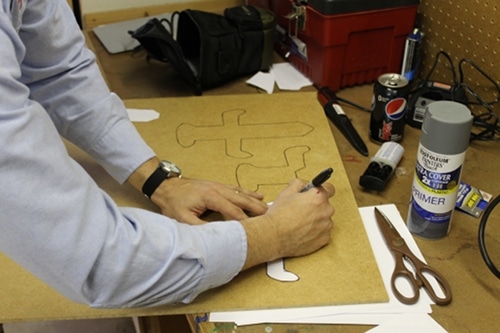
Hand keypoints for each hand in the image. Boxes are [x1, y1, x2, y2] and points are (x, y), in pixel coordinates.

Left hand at [151, 177, 267, 224]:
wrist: (166, 186)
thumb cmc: (173, 203)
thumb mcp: (183, 219)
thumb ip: (199, 227)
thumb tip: (215, 236)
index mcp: (211, 197)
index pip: (233, 211)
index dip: (245, 221)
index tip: (256, 229)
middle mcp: (218, 189)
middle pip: (241, 200)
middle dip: (256, 209)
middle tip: (270, 216)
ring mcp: (218, 186)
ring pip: (241, 193)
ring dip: (254, 201)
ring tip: (268, 207)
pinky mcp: (217, 185)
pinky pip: (236, 188)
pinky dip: (248, 192)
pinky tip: (257, 195)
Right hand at [240, 178, 334, 269]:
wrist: (274, 236)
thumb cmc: (279, 216)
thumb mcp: (286, 192)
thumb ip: (298, 184)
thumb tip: (303, 184)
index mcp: (318, 197)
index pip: (330, 189)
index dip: (321, 190)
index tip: (316, 193)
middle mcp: (326, 211)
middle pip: (325, 206)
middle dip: (316, 207)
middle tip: (302, 210)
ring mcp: (326, 227)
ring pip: (324, 220)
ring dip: (316, 220)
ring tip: (300, 223)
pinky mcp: (324, 240)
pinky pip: (323, 233)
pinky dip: (315, 233)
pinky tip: (303, 231)